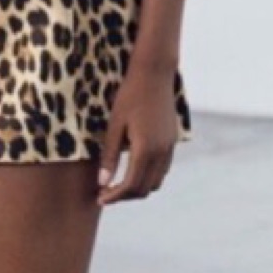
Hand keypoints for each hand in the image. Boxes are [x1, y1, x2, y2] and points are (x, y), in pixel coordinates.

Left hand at [96, 64, 178, 205]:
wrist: (154, 74)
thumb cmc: (130, 96)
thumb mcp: (114, 124)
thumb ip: (109, 155)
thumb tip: (102, 182)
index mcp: (145, 150)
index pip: (130, 186)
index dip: (114, 196)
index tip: (99, 198)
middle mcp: (161, 153)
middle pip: (144, 189)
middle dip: (124, 196)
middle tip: (105, 193)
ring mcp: (169, 147)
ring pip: (156, 182)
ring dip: (138, 187)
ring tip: (118, 183)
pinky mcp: (172, 141)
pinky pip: (162, 169)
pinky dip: (148, 176)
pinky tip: (133, 168)